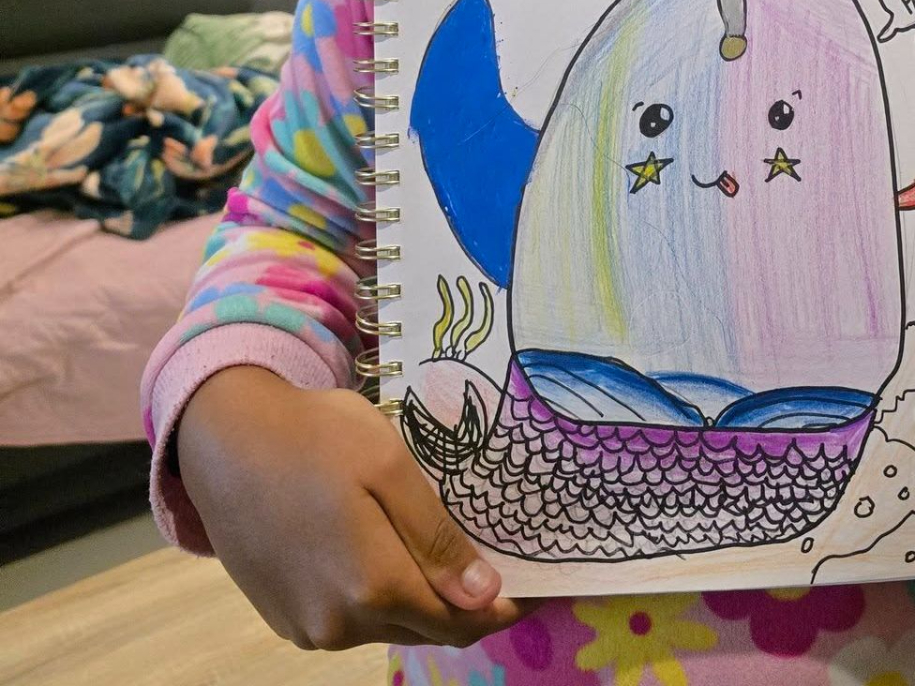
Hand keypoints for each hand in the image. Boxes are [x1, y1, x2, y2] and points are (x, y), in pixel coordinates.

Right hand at [177, 365, 540, 649]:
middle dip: (465, 604)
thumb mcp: (391, 467)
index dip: (502, 610)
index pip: (458, 622)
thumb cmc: (317, 437)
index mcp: (372, 588)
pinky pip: (349, 618)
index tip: (537, 589)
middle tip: (498, 563)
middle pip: (423, 628)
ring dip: (420, 599)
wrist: (225, 437)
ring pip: (386, 625)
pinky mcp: (282, 616)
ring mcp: (305, 626)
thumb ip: (436, 539)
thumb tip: (484, 597)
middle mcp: (338, 625)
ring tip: (444, 552)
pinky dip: (378, 595)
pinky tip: (385, 551)